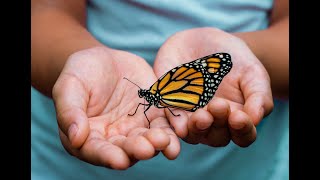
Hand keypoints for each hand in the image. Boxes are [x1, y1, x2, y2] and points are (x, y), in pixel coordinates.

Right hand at [52, 47, 179, 168]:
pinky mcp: (153, 115)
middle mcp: (114, 138)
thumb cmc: (80, 73)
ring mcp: (136, 127)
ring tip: (165, 142)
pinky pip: (164, 124)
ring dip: (158, 144)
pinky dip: (172, 130)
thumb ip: (70, 111)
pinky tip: (179, 132)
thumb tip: (75, 138)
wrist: (104, 60)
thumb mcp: (69, 87)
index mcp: (89, 137)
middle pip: (126, 149)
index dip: (107, 157)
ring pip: (148, 140)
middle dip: (137, 150)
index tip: (119, 160)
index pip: (97, 151)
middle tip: (147, 148)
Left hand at [153, 28, 273, 146]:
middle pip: (217, 137)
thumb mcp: (252, 73)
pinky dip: (175, 122)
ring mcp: (191, 117)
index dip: (243, 130)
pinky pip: (172, 119)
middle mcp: (213, 123)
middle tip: (218, 105)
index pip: (243, 135)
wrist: (203, 41)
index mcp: (236, 118)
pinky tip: (179, 124)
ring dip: (197, 128)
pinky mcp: (171, 107)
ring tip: (201, 116)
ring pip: (193, 133)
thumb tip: (256, 119)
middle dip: (218, 124)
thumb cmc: (234, 60)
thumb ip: (258, 96)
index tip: (239, 117)